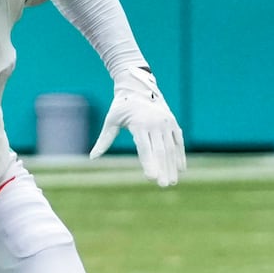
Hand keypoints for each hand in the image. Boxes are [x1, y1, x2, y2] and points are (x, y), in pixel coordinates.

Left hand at [89, 66, 185, 186]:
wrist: (139, 87)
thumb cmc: (121, 106)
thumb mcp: (111, 120)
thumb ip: (104, 139)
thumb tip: (93, 157)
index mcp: (139, 123)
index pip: (145, 147)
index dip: (148, 163)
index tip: (150, 178)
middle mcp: (155, 123)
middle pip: (160, 151)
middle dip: (162, 169)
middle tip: (163, 185)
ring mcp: (166, 123)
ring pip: (170, 148)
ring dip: (171, 166)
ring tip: (171, 182)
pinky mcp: (173, 123)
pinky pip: (178, 141)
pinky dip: (180, 155)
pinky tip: (180, 169)